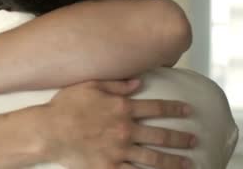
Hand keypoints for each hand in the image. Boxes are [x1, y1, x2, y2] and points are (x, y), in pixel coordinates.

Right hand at [30, 80, 194, 168]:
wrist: (48, 131)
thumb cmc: (65, 106)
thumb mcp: (89, 86)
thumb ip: (116, 84)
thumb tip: (138, 82)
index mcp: (122, 107)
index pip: (156, 108)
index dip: (174, 109)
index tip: (187, 111)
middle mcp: (125, 129)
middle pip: (160, 135)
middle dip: (180, 138)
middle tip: (193, 140)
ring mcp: (119, 150)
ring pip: (153, 158)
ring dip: (173, 161)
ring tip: (187, 164)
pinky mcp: (110, 166)